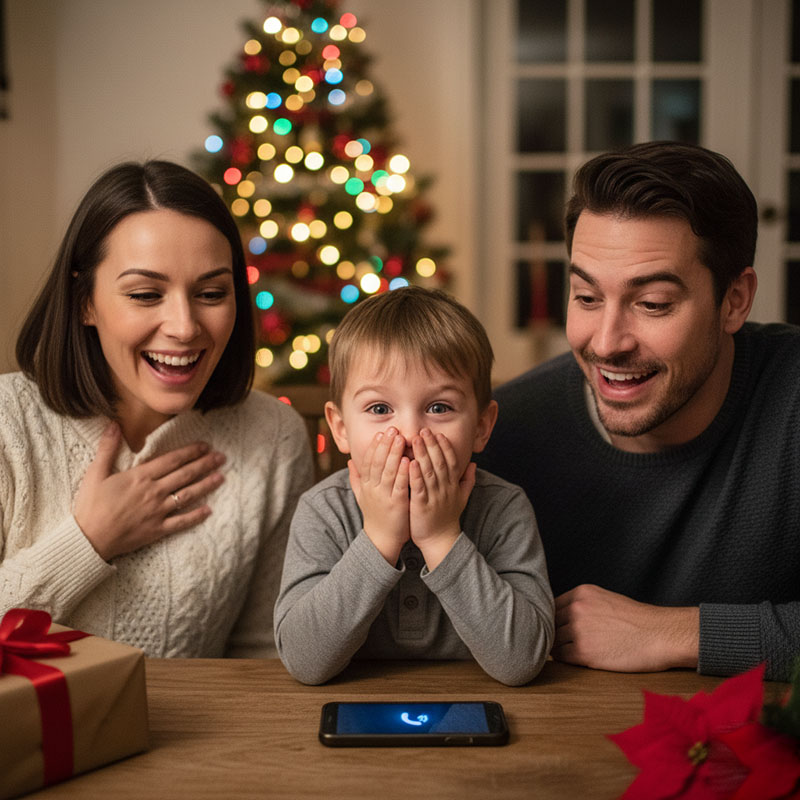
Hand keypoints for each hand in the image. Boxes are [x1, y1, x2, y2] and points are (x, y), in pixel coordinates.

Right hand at [73, 422, 225, 560]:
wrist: (88, 539)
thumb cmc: (90, 505)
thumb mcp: (95, 473)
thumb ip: (107, 448)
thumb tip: (113, 423)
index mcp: (140, 476)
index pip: (172, 460)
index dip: (191, 452)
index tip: (205, 446)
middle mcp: (153, 492)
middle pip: (185, 475)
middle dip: (205, 464)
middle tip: (222, 458)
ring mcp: (157, 511)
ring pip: (187, 495)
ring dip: (206, 485)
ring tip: (221, 477)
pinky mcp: (157, 530)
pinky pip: (181, 522)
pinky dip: (196, 516)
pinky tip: (208, 510)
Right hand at [348, 427, 409, 564]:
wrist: (381, 540)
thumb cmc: (375, 516)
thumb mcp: (361, 496)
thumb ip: (356, 478)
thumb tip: (349, 462)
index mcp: (366, 486)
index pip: (368, 462)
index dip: (374, 447)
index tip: (381, 434)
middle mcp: (373, 489)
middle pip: (377, 463)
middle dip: (385, 445)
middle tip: (392, 429)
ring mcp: (384, 497)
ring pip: (388, 471)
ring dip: (394, 454)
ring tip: (400, 439)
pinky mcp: (396, 505)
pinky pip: (399, 486)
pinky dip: (403, 472)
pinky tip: (408, 460)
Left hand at [408, 428, 472, 569]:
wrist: (441, 541)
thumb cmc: (447, 519)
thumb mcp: (462, 498)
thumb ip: (467, 480)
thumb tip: (473, 464)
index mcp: (453, 485)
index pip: (451, 461)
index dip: (445, 447)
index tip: (438, 434)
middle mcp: (445, 489)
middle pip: (440, 462)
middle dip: (432, 445)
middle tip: (424, 430)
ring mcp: (434, 497)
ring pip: (429, 471)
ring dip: (422, 454)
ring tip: (415, 440)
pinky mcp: (422, 506)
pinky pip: (419, 487)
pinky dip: (415, 475)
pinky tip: (410, 463)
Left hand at [552, 584, 698, 671]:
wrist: (660, 635)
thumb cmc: (638, 620)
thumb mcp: (606, 599)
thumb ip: (583, 604)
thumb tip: (563, 616)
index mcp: (581, 593)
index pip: (552, 605)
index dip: (553, 618)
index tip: (557, 627)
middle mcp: (576, 608)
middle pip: (550, 622)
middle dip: (553, 632)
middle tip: (558, 642)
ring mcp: (578, 630)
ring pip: (553, 641)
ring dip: (558, 647)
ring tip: (567, 652)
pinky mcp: (584, 652)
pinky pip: (561, 657)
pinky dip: (564, 660)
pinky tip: (575, 659)